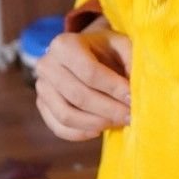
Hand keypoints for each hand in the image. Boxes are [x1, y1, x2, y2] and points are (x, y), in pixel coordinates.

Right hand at [34, 15, 132, 140]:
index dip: (113, 88)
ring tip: (118, 122)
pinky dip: (80, 133)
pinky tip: (100, 130)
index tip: (133, 99)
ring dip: (96, 123)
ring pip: (66, 114)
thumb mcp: (121, 45)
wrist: (85, 52)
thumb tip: (137, 89)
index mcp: (64, 44)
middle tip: (130, 116)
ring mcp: (41, 87)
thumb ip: (131, 61)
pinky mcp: (42, 105)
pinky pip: (58, 127)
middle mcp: (46, 64)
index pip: (89, 71)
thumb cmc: (106, 49)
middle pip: (78, 95)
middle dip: (108, 109)